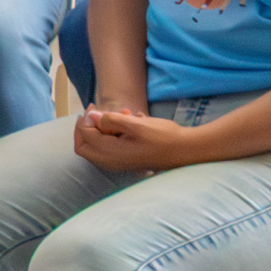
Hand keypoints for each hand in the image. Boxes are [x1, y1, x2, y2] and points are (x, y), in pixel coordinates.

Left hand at [72, 107, 203, 172]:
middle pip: (84, 146)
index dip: (85, 119)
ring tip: (123, 114)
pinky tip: (130, 121)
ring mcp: (118, 164)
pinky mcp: (126, 161)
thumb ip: (110, 120)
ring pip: (97, 146)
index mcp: (110, 153)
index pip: (84, 135)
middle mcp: (110, 162)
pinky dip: (112, 134)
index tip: (94, 106)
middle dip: (88, 127)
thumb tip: (91, 117)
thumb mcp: (136, 124)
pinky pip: (109, 148)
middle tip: (98, 111)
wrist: (186, 150)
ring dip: (103, 129)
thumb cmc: (163, 137)